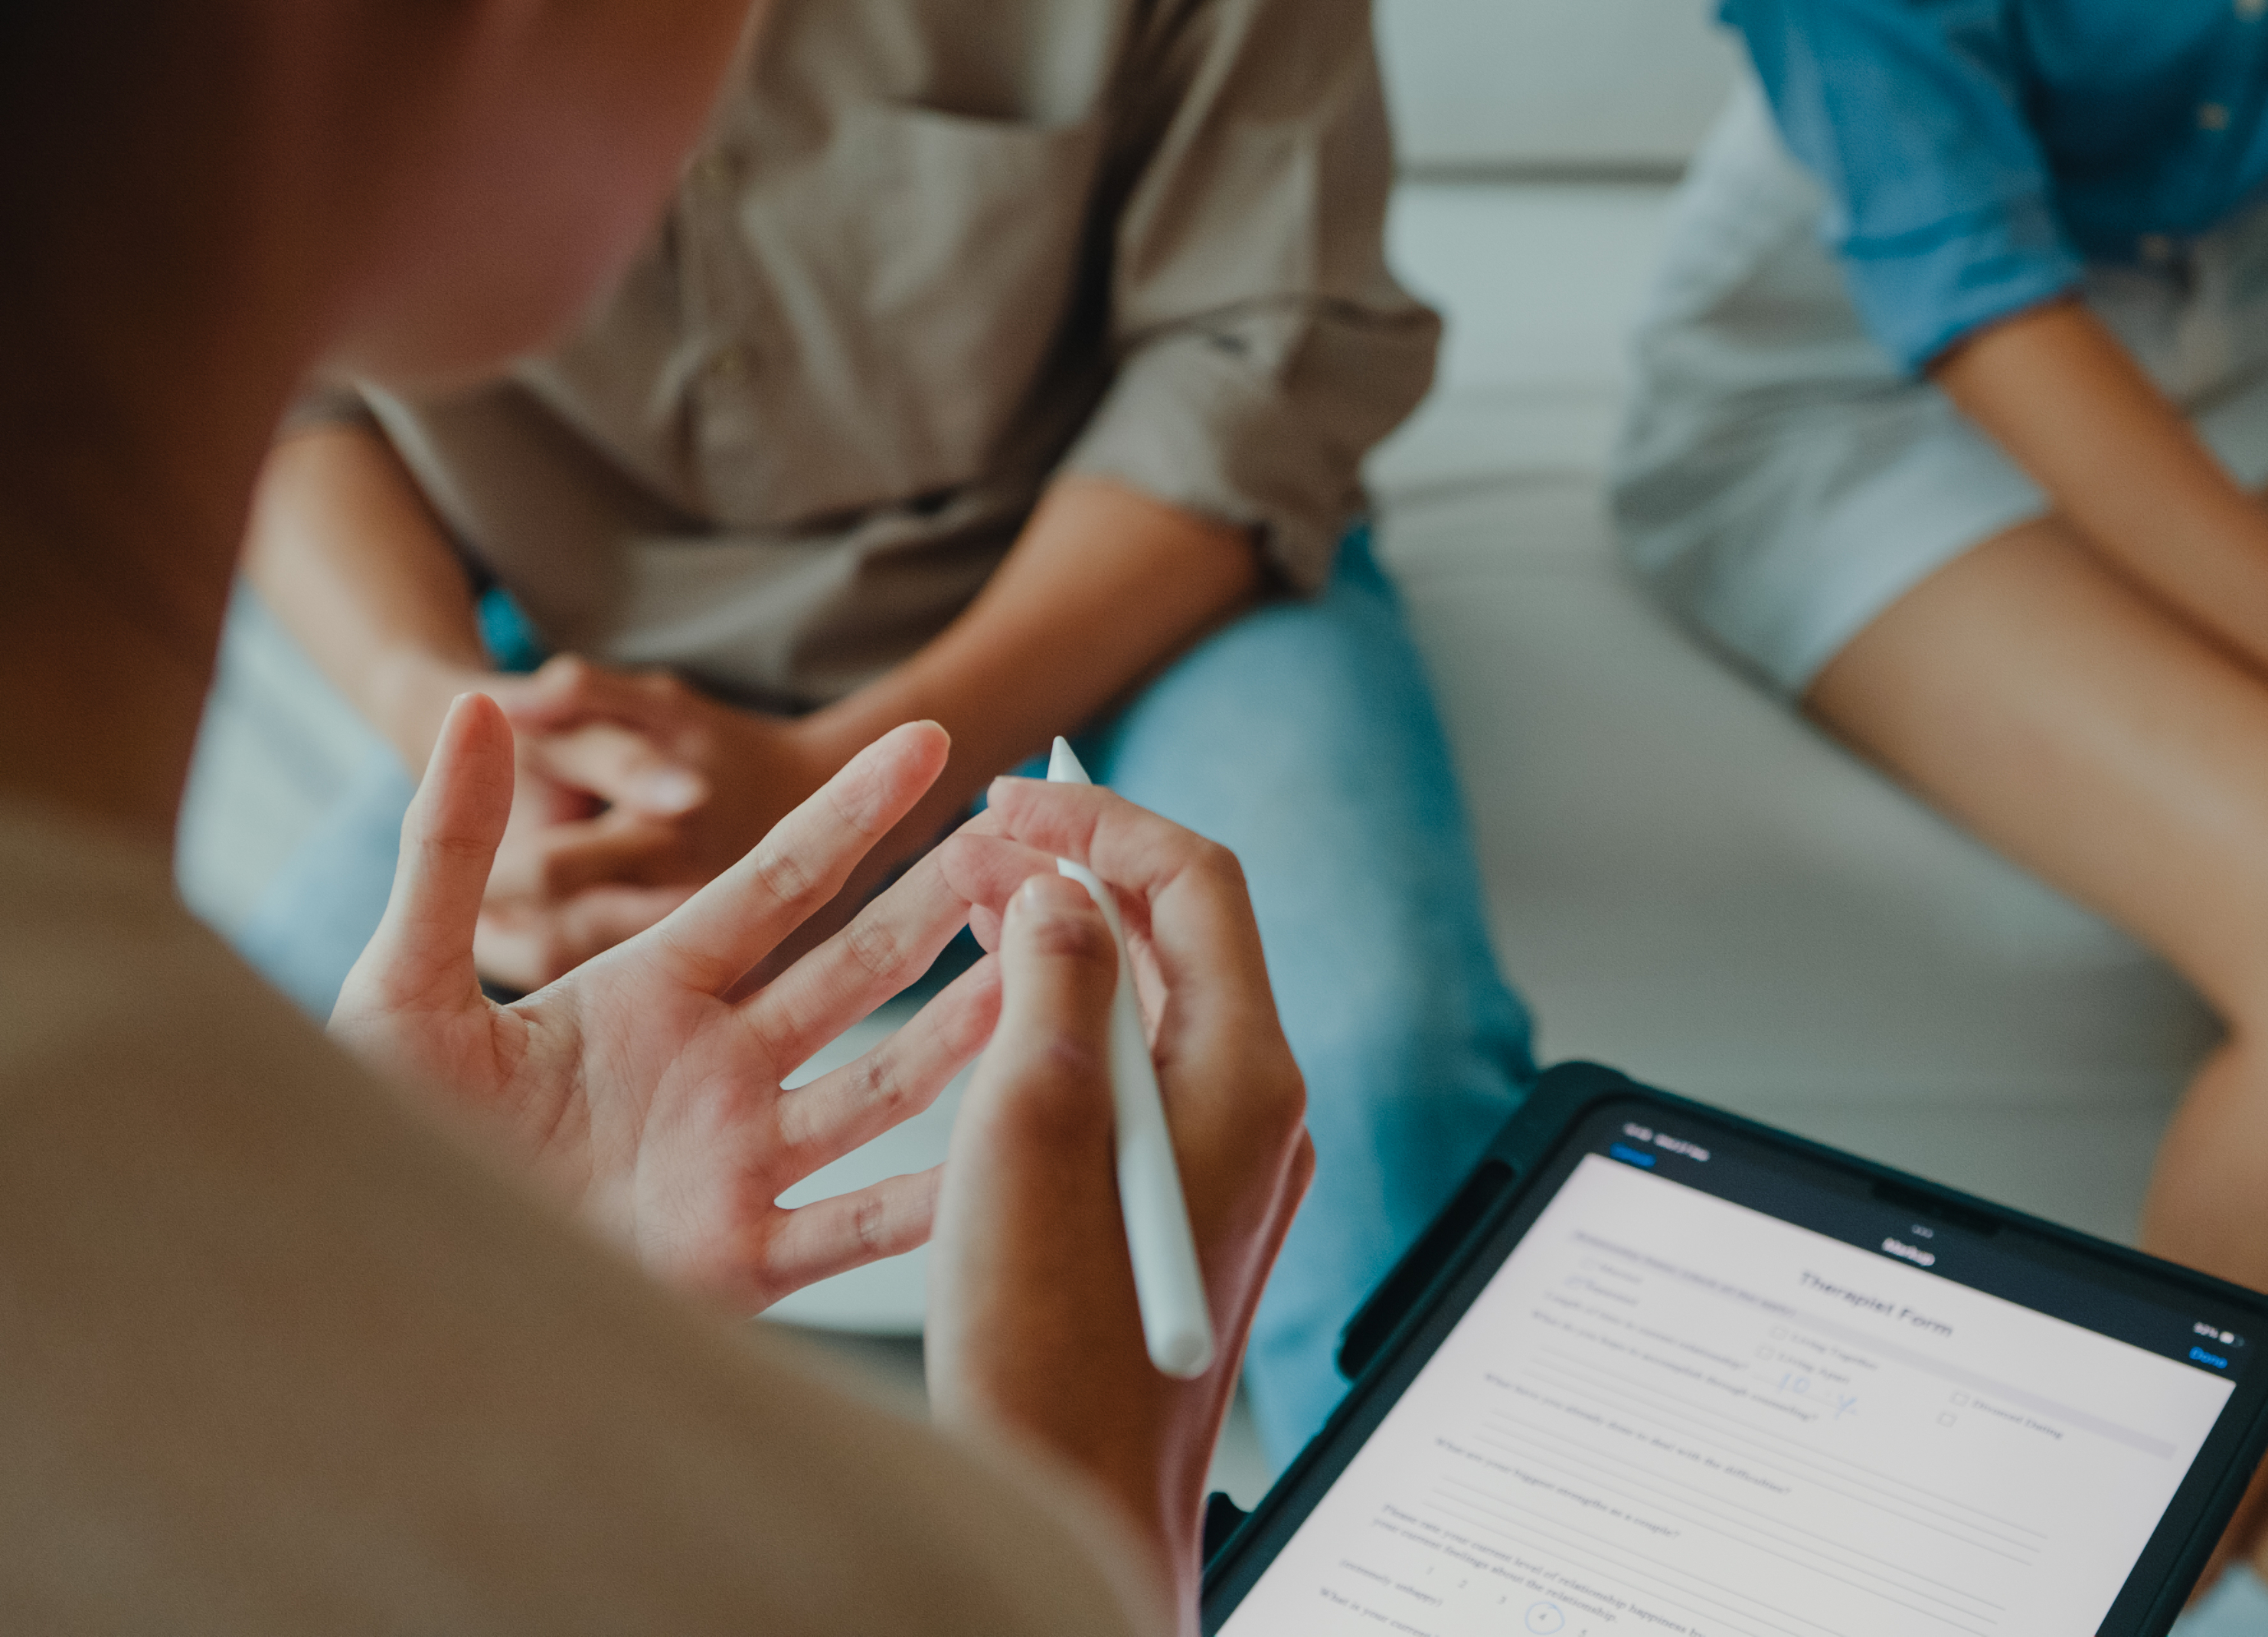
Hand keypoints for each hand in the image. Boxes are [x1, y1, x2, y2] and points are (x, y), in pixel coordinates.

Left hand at [330, 695, 1000, 1311]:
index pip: (776, 884)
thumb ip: (449, 849)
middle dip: (941, 907)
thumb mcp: (405, 982)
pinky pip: (855, 1226)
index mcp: (650, 992)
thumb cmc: (378, 1130)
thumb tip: (474, 706)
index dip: (852, 813)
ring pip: (880, 1089)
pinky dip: (929, 1199)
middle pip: (855, 973)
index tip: (924, 742)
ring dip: (961, 1035)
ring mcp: (738, 1162)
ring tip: (1043, 975)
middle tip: (1027, 844)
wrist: (370, 1281)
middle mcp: (717, 1069)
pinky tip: (999, 1158)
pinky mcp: (739, 1261)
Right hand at [922, 779, 1312, 1619]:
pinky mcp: (1183, 1204)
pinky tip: (1001, 1021)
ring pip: (1160, 1004)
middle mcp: (1256, 1110)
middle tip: (980, 840)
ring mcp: (1228, 1161)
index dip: (1105, 823)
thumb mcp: (1028, 1128)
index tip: (1012, 799)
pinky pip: (1141, 1073)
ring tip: (977, 905)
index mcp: (1245, 1075)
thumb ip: (1055, 984)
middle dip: (1086, 869)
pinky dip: (1075, 1019)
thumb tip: (1062, 892)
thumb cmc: (1045, 1342)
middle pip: (1187, 937)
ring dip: (1074, 941)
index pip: (1201, 886)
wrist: (1072, 1501)